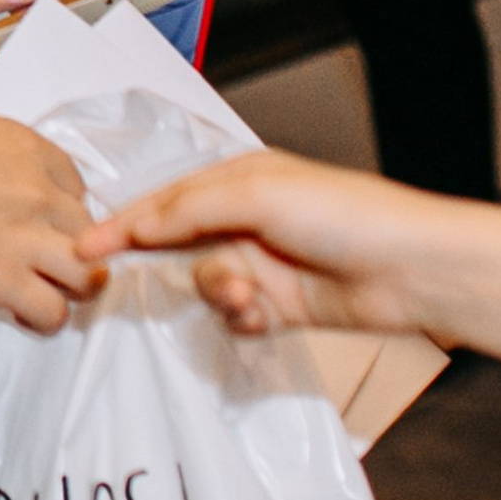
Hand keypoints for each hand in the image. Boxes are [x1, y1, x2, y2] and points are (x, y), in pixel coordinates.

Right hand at [0, 64, 104, 333]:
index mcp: (27, 150)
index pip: (74, 183)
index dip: (61, 204)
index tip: (42, 215)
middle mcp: (41, 195)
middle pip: (89, 231)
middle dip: (75, 249)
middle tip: (49, 259)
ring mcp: (30, 241)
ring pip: (87, 276)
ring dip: (72, 287)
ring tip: (49, 291)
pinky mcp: (9, 282)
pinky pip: (52, 312)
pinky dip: (42, 318)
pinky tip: (22, 312)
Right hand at [75, 149, 500, 358]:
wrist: (415, 270)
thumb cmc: (346, 214)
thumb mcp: (257, 194)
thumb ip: (189, 209)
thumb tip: (137, 223)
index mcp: (237, 180)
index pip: (164, 200)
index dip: (123, 223)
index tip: (85, 246)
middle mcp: (245, 221)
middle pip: (179, 246)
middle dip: (168, 265)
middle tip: (138, 282)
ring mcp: (263, 265)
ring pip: (206, 285)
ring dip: (217, 294)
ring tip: (246, 298)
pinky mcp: (281, 308)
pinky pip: (236, 317)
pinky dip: (240, 319)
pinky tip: (259, 316)